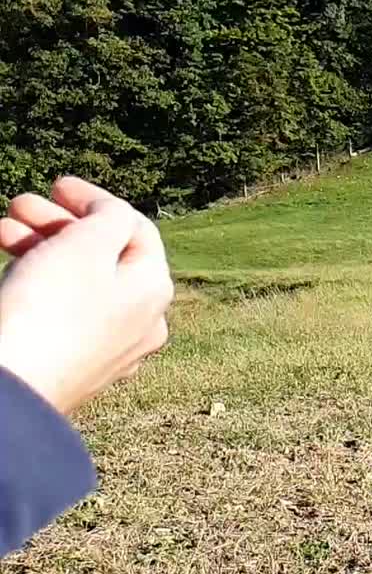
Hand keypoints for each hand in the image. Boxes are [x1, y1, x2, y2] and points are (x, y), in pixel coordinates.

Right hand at [0, 177, 173, 413]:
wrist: (11, 389)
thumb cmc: (49, 310)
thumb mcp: (86, 246)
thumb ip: (109, 218)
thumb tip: (114, 215)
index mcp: (155, 290)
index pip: (135, 229)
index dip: (96, 200)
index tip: (56, 184)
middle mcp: (142, 322)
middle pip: (104, 256)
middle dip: (59, 223)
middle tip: (17, 205)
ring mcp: (110, 348)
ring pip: (78, 283)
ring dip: (41, 247)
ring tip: (2, 230)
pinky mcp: (76, 365)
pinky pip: (63, 312)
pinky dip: (38, 282)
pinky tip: (11, 268)